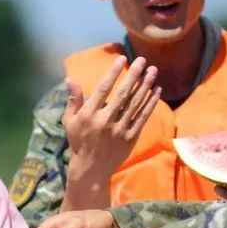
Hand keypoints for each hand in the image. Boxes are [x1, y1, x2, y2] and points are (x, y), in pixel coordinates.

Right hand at [63, 56, 160, 193]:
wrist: (92, 169)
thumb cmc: (79, 141)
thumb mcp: (70, 121)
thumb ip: (73, 100)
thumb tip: (69, 78)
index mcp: (89, 114)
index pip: (103, 88)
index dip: (113, 72)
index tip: (122, 58)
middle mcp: (105, 121)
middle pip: (122, 94)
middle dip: (133, 75)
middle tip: (142, 60)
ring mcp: (119, 130)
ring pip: (135, 104)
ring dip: (145, 86)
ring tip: (153, 70)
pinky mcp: (131, 138)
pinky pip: (143, 117)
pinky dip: (150, 103)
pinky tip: (157, 90)